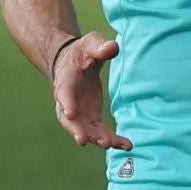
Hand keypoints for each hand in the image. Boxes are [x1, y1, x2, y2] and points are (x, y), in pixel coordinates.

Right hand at [52, 31, 130, 150]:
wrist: (73, 63)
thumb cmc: (82, 52)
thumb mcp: (90, 44)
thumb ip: (99, 46)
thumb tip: (113, 47)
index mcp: (66, 81)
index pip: (64, 94)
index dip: (67, 103)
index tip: (71, 113)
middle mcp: (68, 101)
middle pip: (69, 119)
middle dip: (77, 130)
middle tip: (85, 140)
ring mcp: (79, 112)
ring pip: (85, 130)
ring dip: (97, 138)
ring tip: (111, 145)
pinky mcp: (90, 118)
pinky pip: (100, 132)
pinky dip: (112, 140)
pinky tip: (126, 145)